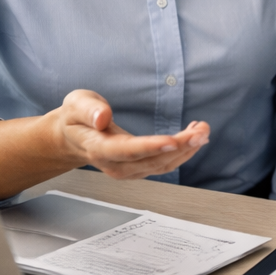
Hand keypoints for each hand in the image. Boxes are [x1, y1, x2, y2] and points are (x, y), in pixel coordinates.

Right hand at [51, 89, 209, 179]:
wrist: (71, 137)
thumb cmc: (75, 118)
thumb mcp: (75, 104)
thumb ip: (88, 110)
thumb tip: (102, 116)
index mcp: (98, 148)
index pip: (127, 150)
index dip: (151, 147)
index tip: (173, 141)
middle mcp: (114, 164)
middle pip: (151, 160)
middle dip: (180, 147)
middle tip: (201, 132)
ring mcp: (126, 170)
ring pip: (161, 165)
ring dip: (186, 150)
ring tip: (203, 131)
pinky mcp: (137, 169)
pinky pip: (162, 164)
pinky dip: (181, 152)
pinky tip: (193, 136)